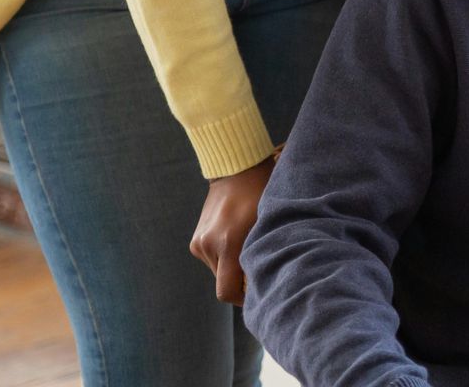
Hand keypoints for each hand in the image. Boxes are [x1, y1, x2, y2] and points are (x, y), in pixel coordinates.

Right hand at [189, 156, 274, 304]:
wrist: (236, 169)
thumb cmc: (261, 193)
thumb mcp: (270, 221)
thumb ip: (267, 251)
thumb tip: (272, 280)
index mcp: (228, 243)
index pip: (227, 292)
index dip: (243, 299)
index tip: (258, 292)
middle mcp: (208, 245)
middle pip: (223, 283)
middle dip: (240, 282)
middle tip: (258, 268)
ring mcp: (199, 242)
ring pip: (218, 272)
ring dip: (232, 268)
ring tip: (248, 247)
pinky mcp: (195, 239)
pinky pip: (212, 259)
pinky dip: (224, 257)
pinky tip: (236, 240)